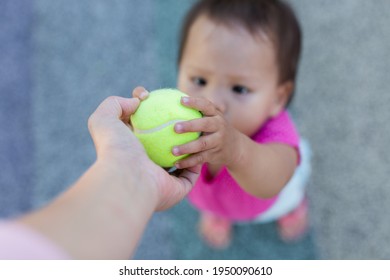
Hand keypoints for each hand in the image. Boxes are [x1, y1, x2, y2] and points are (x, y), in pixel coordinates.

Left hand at [88, 89, 199, 210]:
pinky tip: (200, 144)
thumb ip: (115, 103)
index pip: (143, 131)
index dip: (150, 113)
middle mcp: (145, 167)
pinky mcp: (177, 189)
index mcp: (130, 152)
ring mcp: (162, 179)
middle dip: (174, 132)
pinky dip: (196, 160)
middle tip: (182, 116)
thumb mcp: (104, 119)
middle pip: (164, 146)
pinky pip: (191, 173)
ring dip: (189, 146)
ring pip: (181, 161)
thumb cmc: (116, 148)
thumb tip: (137, 102)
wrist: (128, 179)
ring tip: (195, 129)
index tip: (155, 100)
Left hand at [171, 96, 241, 168]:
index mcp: (216, 115)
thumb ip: (197, 111)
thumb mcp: (212, 118)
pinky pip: (200, 159)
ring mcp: (217, 141)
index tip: (181, 100)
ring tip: (173, 150)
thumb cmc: (215, 128)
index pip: (206, 105)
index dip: (194, 102)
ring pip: (202, 144)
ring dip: (187, 147)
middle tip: (175, 127)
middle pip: (205, 124)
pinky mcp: (215, 154)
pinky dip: (188, 162)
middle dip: (190, 126)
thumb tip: (171, 100)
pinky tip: (176, 163)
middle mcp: (219, 126)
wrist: (235, 147)